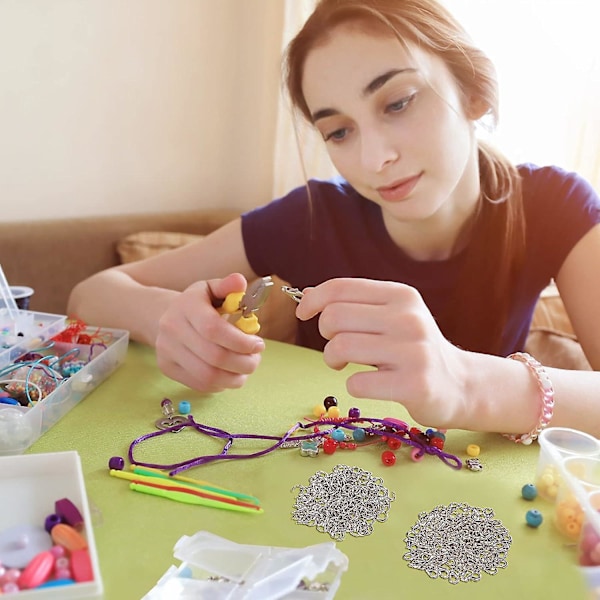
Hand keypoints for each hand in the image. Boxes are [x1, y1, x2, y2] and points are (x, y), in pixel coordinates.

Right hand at [155, 273, 264, 392]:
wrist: (165, 316)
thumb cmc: (199, 303)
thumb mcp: (213, 288)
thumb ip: (228, 286)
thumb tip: (240, 282)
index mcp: (186, 305)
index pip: (213, 329)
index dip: (240, 342)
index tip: (259, 344)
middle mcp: (171, 328)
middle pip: (213, 356)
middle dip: (243, 362)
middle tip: (256, 359)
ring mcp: (166, 350)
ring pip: (207, 376)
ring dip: (235, 377)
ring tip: (246, 368)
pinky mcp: (167, 368)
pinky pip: (200, 385)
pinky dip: (221, 384)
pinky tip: (230, 374)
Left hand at [295, 278, 467, 427]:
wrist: (459, 385)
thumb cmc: (413, 349)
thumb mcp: (390, 316)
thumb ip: (353, 304)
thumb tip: (307, 294)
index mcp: (401, 296)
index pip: (341, 287)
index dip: (313, 300)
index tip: (304, 314)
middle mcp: (409, 318)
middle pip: (334, 317)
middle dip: (325, 334)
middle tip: (338, 347)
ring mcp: (414, 351)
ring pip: (340, 347)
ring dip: (333, 359)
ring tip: (345, 365)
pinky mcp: (415, 384)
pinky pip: (356, 383)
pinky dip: (353, 386)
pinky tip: (370, 384)